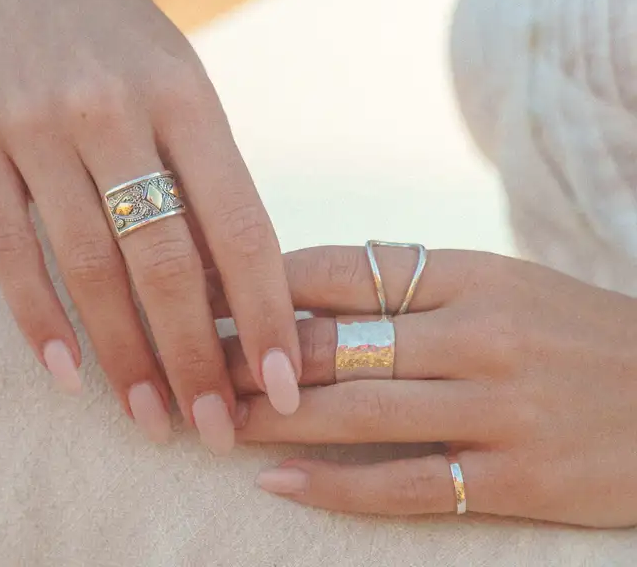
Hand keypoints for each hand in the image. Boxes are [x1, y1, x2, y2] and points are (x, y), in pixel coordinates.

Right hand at [0, 0, 300, 451]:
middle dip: (195, 356)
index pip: (237, 222)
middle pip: (162, 258)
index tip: (286, 383)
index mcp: (184, 92)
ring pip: (86, 266)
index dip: (265, 312)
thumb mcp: (179, 80)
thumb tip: (234, 288)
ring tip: (151, 417)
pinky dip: (38, 319)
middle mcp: (111, 106)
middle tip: (215, 429)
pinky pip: (6, 247)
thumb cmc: (120, 35)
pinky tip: (67, 373)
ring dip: (122, 355)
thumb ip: (203, 172)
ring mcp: (35, 122)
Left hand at [216, 244, 636, 525]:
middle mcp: (478, 332)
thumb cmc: (573, 330)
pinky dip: (334, 484)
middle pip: (334, 340)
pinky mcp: (516, 478)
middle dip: (247, 352)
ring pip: (356, 410)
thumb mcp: (503, 281)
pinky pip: (406, 482)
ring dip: (269, 417)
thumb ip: (417, 283)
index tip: (202, 289)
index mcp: (470, 273)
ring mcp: (497, 407)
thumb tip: (313, 285)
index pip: (339, 269)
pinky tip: (277, 483)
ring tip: (206, 418)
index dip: (259, 280)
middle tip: (182, 359)